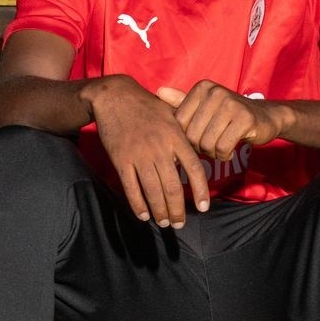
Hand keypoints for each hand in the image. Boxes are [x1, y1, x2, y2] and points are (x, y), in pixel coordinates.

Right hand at [85, 76, 210, 227]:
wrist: (115, 97)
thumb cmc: (147, 106)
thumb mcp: (171, 115)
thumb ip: (184, 136)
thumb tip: (195, 159)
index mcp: (175, 137)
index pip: (194, 169)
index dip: (201, 190)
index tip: (204, 207)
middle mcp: (159, 148)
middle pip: (172, 187)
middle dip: (177, 209)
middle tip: (179, 223)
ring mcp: (139, 155)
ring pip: (153, 191)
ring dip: (159, 211)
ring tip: (164, 222)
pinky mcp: (121, 159)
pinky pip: (130, 187)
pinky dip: (138, 204)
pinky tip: (144, 215)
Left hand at [158, 82, 285, 160]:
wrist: (266, 116)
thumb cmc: (230, 115)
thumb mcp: (205, 107)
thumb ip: (182, 102)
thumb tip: (159, 92)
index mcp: (202, 88)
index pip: (179, 124)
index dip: (188, 138)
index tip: (200, 137)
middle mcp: (215, 92)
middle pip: (192, 135)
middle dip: (201, 148)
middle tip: (213, 145)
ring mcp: (231, 104)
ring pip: (207, 144)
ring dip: (213, 153)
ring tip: (222, 147)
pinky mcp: (245, 119)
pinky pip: (223, 148)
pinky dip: (225, 155)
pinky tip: (231, 150)